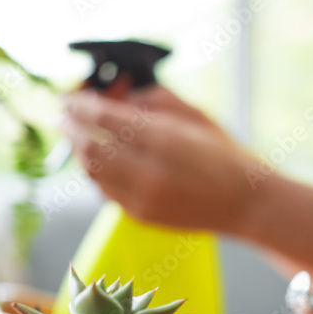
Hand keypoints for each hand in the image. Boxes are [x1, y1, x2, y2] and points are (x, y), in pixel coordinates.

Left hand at [61, 87, 261, 232]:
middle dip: (70, 129)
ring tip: (77, 138)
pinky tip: (99, 163)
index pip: (103, 117)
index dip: (80, 105)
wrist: (248, 205)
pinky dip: (96, 174)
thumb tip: (120, 97)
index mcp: (164, 140)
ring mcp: (143, 198)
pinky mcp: (141, 216)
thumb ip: (155, 101)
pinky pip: (104, 192)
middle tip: (64, 116)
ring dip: (79, 152)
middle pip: (89, 146)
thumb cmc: (227, 156)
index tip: (71, 98)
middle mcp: (148, 171)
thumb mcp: (196, 116)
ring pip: (92, 172)